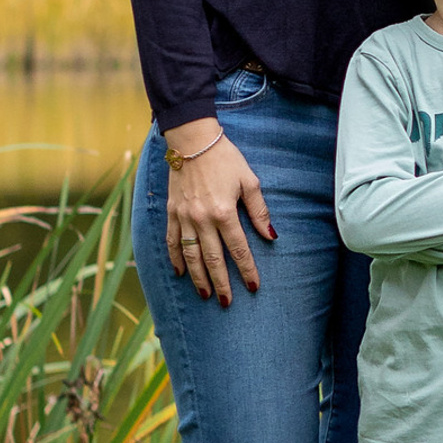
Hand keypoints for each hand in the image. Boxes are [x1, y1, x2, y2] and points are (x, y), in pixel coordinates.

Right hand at [164, 119, 274, 306]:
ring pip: (191, 255)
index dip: (247, 269)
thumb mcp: (249, 181)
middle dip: (222, 282)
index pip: (238, 248)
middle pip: (213, 259)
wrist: (192, 141)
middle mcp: (202, 219)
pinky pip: (171, 242)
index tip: (253, 286)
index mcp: (224, 212)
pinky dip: (175, 259)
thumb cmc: (225, 158)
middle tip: (227, 302)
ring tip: (206, 295)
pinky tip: (181, 273)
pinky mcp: (171, 212)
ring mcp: (183, 217)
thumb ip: (259, 210)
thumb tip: (271, 235)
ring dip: (198, 277)